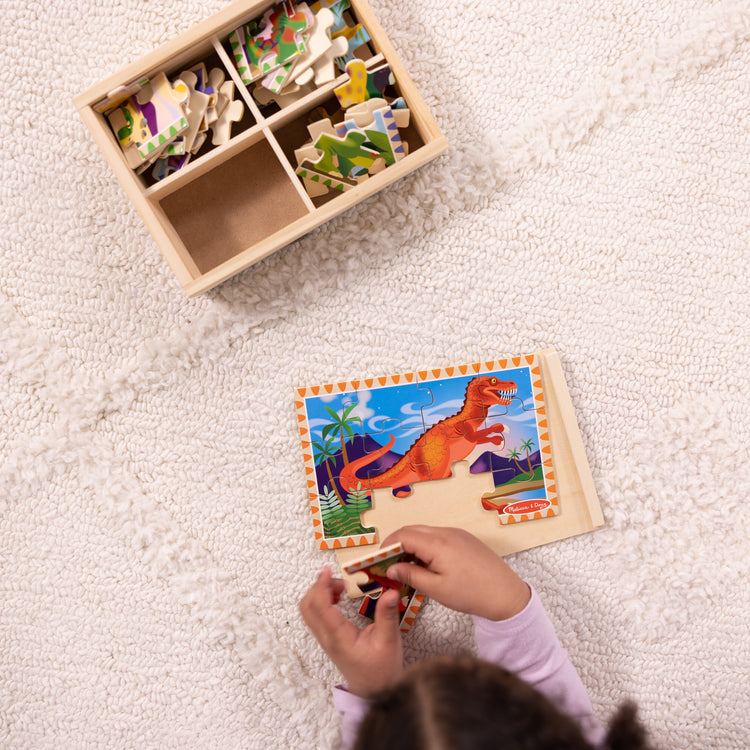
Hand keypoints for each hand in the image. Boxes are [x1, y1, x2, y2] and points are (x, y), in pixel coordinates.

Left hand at [298, 566, 403, 697]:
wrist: (374, 692)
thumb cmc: (381, 669)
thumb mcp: (389, 641)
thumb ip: (387, 616)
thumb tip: (391, 592)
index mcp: (338, 638)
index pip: (320, 607)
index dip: (321, 586)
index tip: (327, 571)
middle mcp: (327, 638)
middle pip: (307, 607)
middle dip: (318, 587)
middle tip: (338, 579)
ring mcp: (325, 640)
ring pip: (308, 611)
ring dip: (319, 594)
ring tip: (340, 588)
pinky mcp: (328, 640)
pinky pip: (315, 617)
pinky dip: (321, 602)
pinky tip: (338, 598)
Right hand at [382, 525, 530, 620]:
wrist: (506, 594)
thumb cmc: (472, 594)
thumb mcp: (436, 589)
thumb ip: (411, 575)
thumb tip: (392, 567)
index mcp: (437, 543)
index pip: (403, 536)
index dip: (387, 546)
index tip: (377, 560)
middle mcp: (446, 532)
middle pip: (412, 530)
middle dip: (396, 544)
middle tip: (387, 563)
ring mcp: (457, 534)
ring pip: (425, 533)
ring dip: (411, 545)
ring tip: (405, 566)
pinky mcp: (464, 539)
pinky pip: (438, 536)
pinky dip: (425, 546)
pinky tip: (425, 564)